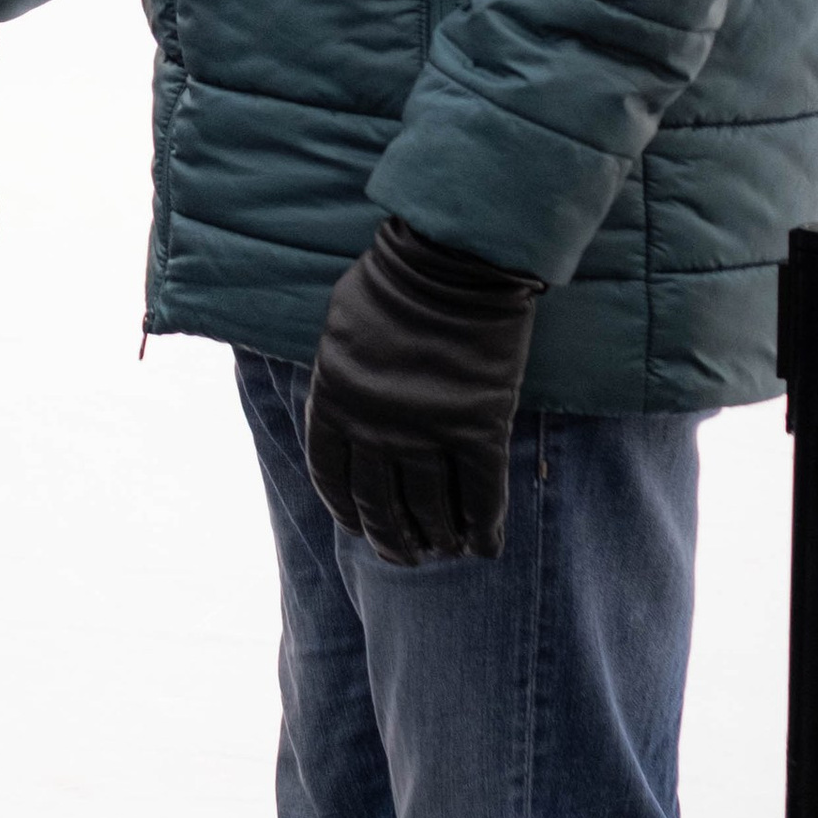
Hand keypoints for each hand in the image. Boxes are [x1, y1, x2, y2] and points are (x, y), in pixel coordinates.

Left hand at [303, 218, 544, 565]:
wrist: (449, 262)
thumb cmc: (392, 284)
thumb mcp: (339, 333)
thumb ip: (338, 380)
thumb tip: (341, 412)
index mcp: (334, 402)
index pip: (332, 477)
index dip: (347, 511)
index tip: (359, 529)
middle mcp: (374, 426)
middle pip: (378, 504)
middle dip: (392, 538)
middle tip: (408, 555)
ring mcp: (426, 430)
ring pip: (430, 508)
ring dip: (438, 537)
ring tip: (446, 550)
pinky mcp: (478, 427)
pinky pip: (481, 494)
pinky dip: (483, 526)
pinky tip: (485, 546)